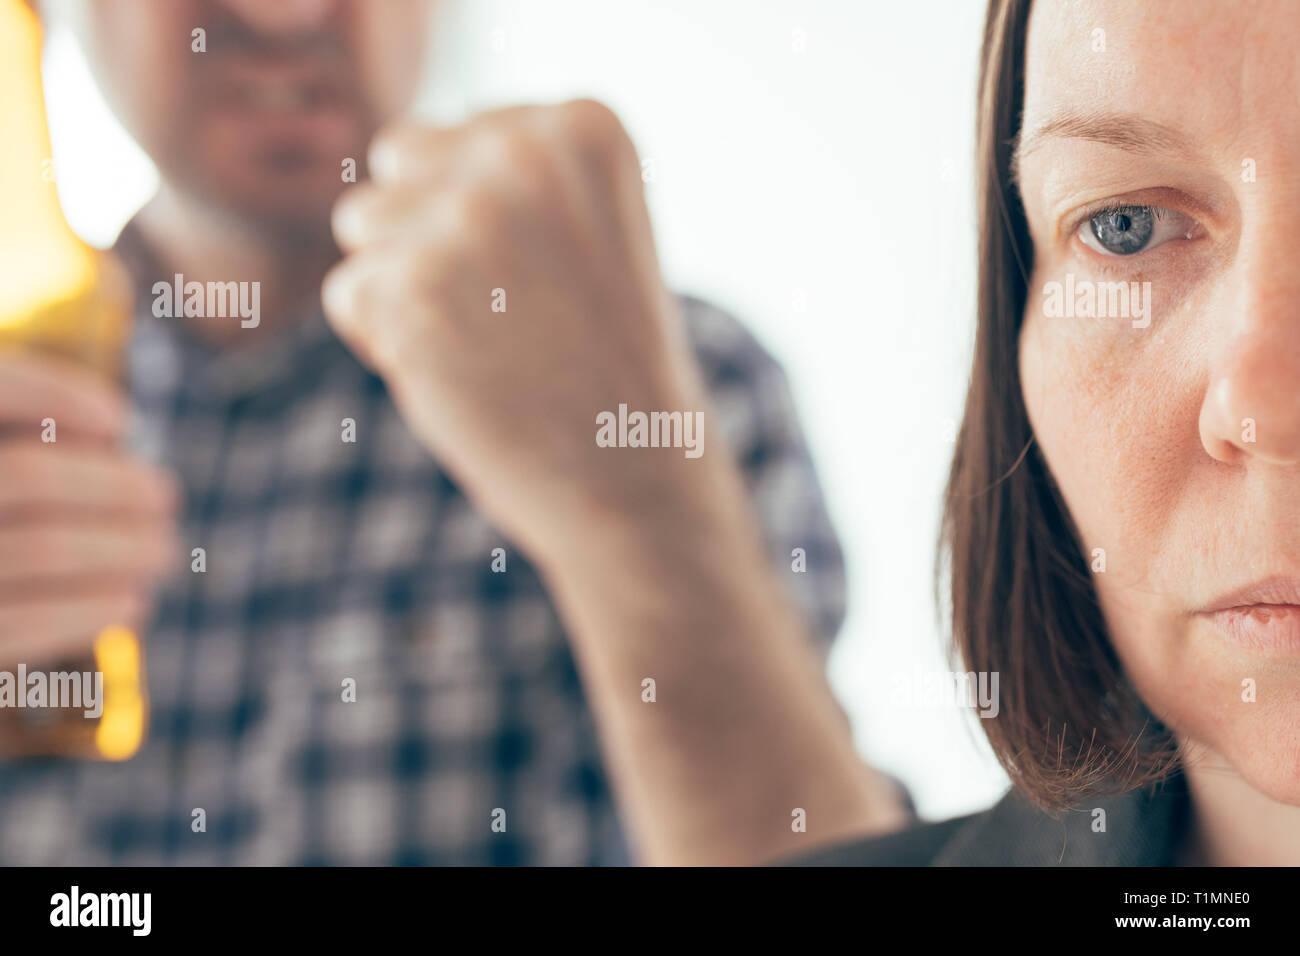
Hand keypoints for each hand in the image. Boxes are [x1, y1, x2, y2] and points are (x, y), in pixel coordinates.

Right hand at [0, 352, 179, 667]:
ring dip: (123, 547)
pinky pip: (21, 625)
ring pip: (43, 548)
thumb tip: (112, 439)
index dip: (54, 394)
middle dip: (112, 485)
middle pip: (27, 476)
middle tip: (165, 496)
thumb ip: (17, 440)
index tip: (120, 420)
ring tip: (163, 550)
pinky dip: (89, 609)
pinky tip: (129, 602)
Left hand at [322, 100, 713, 564]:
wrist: (634, 479)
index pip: (458, 138)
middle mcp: (525, 151)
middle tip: (506, 310)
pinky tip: (461, 374)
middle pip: (399, 160)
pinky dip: (387, 343)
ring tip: (486, 340)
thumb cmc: (606, 360)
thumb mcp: (589, 229)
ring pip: (363, 222)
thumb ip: (509, 172)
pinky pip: (349, 292)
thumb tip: (392, 154)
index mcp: (583, 126)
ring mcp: (466, 218)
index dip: (485, 220)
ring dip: (405, 285)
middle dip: (427, 231)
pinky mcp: (411, 290)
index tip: (552, 278)